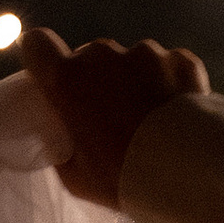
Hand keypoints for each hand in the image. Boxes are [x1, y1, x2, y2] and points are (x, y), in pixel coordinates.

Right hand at [21, 28, 205, 208]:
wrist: (186, 173)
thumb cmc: (122, 178)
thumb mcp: (74, 175)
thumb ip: (62, 145)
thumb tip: (61, 135)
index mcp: (68, 80)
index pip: (37, 44)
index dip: (44, 59)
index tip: (54, 77)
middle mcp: (103, 56)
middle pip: (90, 56)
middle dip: (97, 78)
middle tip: (113, 114)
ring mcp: (145, 53)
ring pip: (132, 60)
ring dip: (135, 79)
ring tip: (150, 117)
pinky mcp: (180, 59)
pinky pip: (167, 64)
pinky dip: (170, 82)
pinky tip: (176, 112)